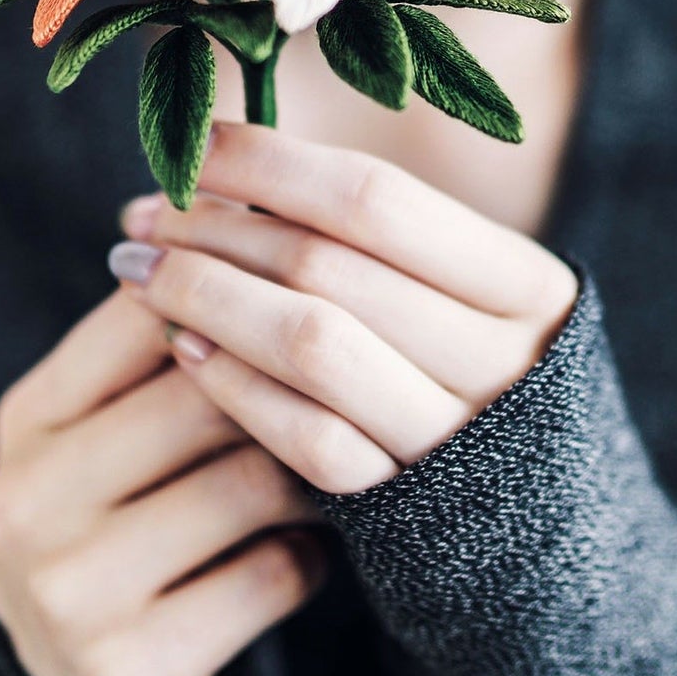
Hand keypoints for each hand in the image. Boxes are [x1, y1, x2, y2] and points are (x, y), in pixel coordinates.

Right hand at [0, 285, 327, 675]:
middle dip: (295, 384)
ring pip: (250, 481)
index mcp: (26, 418)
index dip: (245, 288)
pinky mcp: (125, 674)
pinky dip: (309, 560)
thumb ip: (168, 338)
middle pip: (207, 391)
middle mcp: (24, 498)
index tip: (319, 287)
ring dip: (317, 471)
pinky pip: (272, 576)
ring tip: (344, 462)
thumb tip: (253, 199)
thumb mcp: (118, 428)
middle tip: (363, 375)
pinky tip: (306, 556)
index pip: (146, 311)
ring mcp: (65, 593)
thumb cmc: (137, 521)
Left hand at [109, 121, 580, 494]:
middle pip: (330, 268)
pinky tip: (181, 348)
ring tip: (141, 271)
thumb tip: (220, 151)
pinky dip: (235, 387)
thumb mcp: (456, 286)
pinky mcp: (406, 508)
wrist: (534, 524)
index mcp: (527, 283)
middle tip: (143, 214)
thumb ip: (365, 225)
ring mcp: (459, 440)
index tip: (192, 150)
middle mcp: (506, 360)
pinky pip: (307, 441)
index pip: (376, 198)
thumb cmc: (464, 361)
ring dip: (209, 297)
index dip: (270, 164)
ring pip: (314, 347)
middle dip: (217, 229)